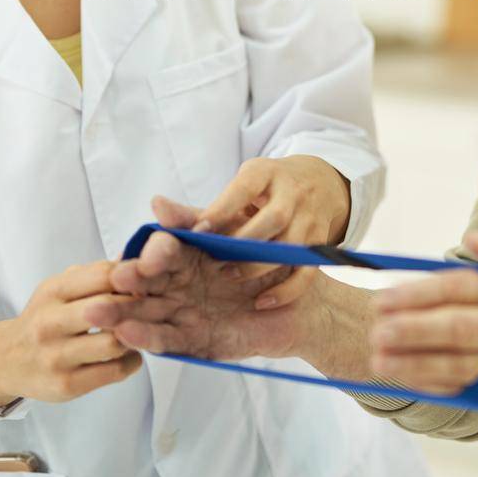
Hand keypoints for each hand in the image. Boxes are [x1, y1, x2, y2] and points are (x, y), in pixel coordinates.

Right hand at [0, 262, 148, 408]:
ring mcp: (57, 356)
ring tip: (138, 334)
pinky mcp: (67, 384)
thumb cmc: (43, 319)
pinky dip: (131, 361)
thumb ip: (93, 275)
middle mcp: (50, 323)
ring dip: (136, 337)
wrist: (6, 361)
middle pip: (110, 308)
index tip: (145, 284)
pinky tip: (129, 355)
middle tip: (151, 309)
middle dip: (138, 307)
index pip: (103, 275)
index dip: (132, 278)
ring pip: (115, 342)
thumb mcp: (58, 288)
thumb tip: (134, 262)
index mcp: (53, 292)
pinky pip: (114, 371)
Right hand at [83, 197, 316, 361]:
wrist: (303, 305)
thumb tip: (157, 202)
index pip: (161, 253)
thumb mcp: (235, 238)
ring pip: (147, 313)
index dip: (149, 254)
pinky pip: (168, 339)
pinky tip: (126, 334)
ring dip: (122, 313)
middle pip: (146, 284)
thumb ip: (197, 223)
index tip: (137, 254)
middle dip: (127, 283)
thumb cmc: (270, 264)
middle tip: (112, 281)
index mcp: (185, 256)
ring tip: (98, 314)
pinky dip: (147, 337)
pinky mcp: (193, 341)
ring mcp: (182, 313)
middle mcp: (178, 285)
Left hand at [184, 155, 351, 309]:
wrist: (317, 184)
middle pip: (273, 219)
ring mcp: (309, 219)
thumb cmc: (263, 192)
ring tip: (231, 277)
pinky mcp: (321, 245)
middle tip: (215, 263)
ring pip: (291, 247)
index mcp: (263, 174)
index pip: (243, 190)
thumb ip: (199, 209)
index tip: (198, 233)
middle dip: (243, 243)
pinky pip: (308, 272)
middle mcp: (291, 194)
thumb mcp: (236, 191)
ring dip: (260, 265)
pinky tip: (263, 302)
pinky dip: (287, 290)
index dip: (220, 212)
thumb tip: (157, 208)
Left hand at [368, 225, 477, 412]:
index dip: (420, 293)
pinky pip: (465, 390)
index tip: (384, 297)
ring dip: (414, 364)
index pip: (461, 289)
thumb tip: (472, 240)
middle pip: (457, 329)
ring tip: (379, 360)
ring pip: (458, 366)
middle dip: (411, 330)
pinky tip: (404, 380)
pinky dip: (432, 386)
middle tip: (375, 330)